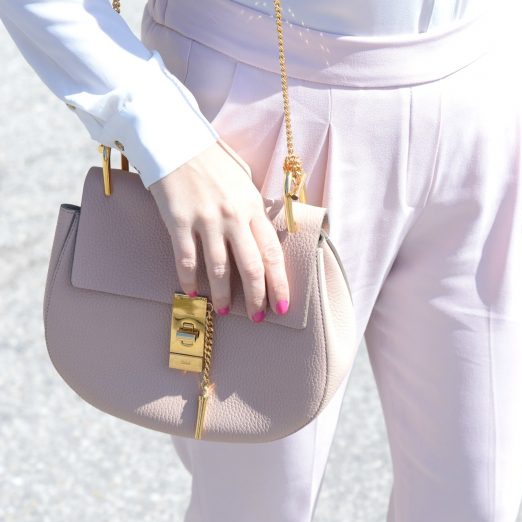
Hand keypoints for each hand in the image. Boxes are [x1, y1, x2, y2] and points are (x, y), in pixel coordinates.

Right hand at [149, 139, 289, 321]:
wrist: (174, 138)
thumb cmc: (210, 159)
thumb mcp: (242, 179)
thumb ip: (252, 207)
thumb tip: (261, 235)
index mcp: (253, 206)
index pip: (272, 253)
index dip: (279, 284)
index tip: (282, 306)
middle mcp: (233, 215)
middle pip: (251, 267)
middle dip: (256, 298)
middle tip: (256, 317)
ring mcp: (206, 219)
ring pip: (219, 269)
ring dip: (222, 296)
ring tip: (223, 310)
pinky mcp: (179, 220)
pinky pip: (187, 259)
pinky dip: (189, 279)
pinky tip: (191, 292)